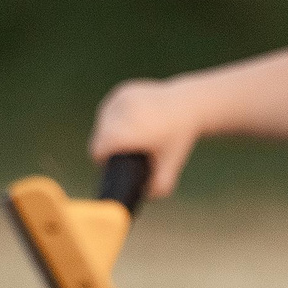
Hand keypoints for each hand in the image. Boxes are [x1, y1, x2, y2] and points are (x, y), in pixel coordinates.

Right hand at [87, 79, 199, 199]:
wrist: (189, 104)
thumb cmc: (179, 137)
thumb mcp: (171, 164)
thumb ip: (159, 187)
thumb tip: (143, 197)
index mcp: (130, 131)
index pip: (98, 149)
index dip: (101, 160)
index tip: (108, 165)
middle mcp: (123, 112)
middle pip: (99, 137)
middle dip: (105, 147)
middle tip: (120, 155)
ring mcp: (121, 98)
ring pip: (102, 121)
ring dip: (107, 131)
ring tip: (123, 140)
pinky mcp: (123, 90)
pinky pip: (109, 109)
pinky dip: (113, 118)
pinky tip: (125, 123)